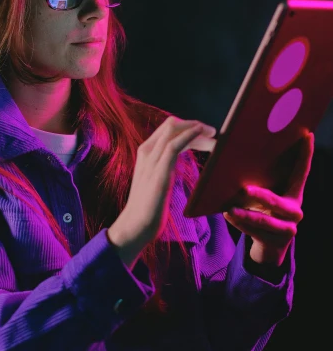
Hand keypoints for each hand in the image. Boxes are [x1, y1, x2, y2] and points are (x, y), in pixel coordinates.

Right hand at [108, 116, 216, 267]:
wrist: (136, 225)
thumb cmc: (148, 208)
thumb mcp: (156, 181)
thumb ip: (163, 169)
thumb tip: (175, 167)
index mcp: (145, 153)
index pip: (167, 129)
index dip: (188, 127)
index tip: (205, 134)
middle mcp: (146, 151)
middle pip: (171, 125)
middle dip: (194, 125)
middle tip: (213, 133)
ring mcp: (151, 159)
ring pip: (173, 130)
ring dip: (197, 129)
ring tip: (214, 136)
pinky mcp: (159, 170)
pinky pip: (174, 145)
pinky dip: (190, 135)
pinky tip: (202, 134)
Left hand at [223, 132, 314, 265]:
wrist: (269, 245)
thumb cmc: (264, 212)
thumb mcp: (267, 196)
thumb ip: (260, 181)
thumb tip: (235, 160)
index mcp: (294, 194)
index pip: (301, 172)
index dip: (306, 154)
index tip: (307, 135)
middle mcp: (295, 211)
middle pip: (278, 203)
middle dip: (261, 196)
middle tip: (244, 190)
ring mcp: (288, 229)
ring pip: (265, 221)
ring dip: (246, 215)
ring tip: (230, 210)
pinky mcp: (277, 243)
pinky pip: (256, 233)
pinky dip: (241, 225)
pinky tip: (229, 217)